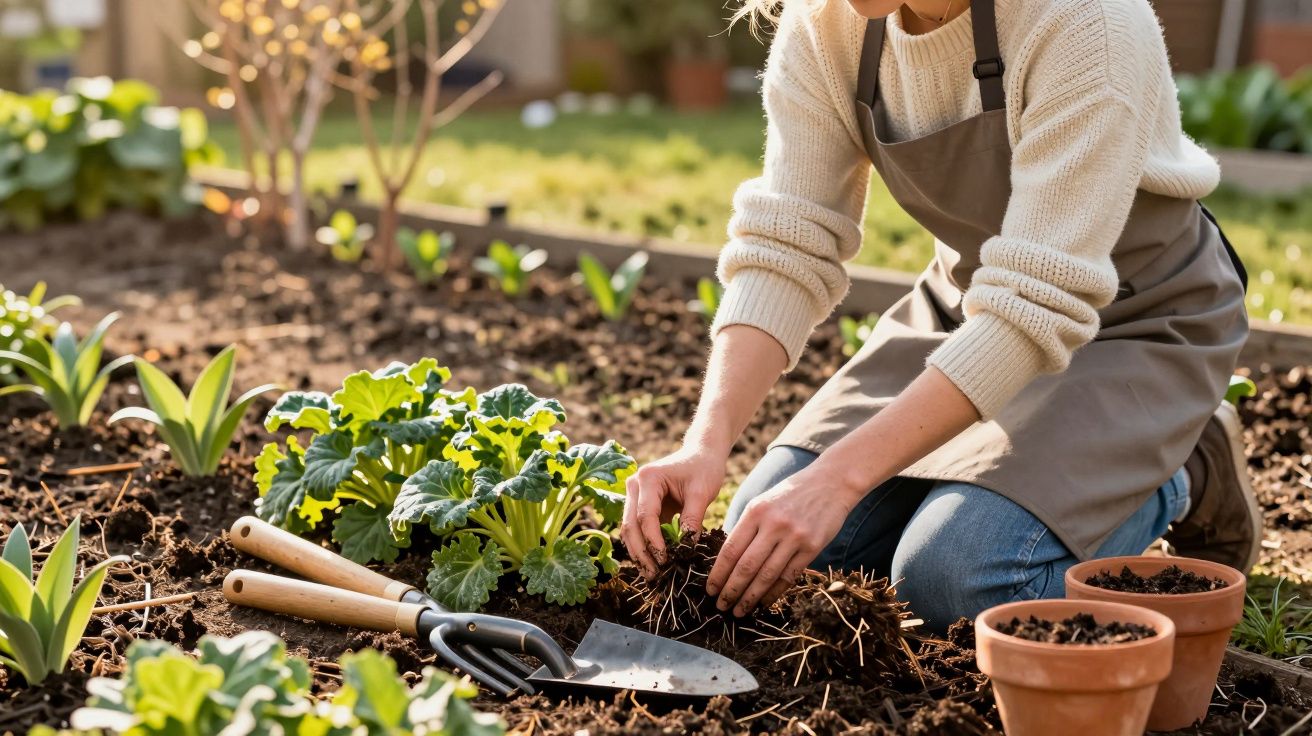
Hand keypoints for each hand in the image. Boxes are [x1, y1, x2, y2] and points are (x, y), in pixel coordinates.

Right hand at [621, 446, 725, 576]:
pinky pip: (638, 530)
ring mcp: (634, 495)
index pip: (645, 516)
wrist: (701, 454)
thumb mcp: (702, 493)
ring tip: (651, 575)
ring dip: (639, 553)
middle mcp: (634, 485)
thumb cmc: (703, 469)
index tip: (666, 560)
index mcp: (648, 478)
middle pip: (630, 525)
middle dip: (641, 553)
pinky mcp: (640, 505)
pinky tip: (652, 564)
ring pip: (630, 530)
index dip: (654, 541)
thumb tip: (686, 550)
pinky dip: (644, 547)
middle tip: (654, 575)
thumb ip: (692, 519)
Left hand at [706, 465, 860, 615]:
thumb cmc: (790, 494)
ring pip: (767, 575)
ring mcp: (794, 537)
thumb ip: (746, 527)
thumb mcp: (763, 502)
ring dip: (750, 597)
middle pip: (746, 566)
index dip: (718, 574)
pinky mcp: (812, 547)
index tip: (710, 589)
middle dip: (731, 590)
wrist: (831, 483)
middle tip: (721, 606)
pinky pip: (789, 576)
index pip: (731, 549)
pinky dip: (774, 592)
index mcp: (756, 511)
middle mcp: (773, 525)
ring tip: (739, 611)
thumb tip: (727, 559)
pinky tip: (763, 602)